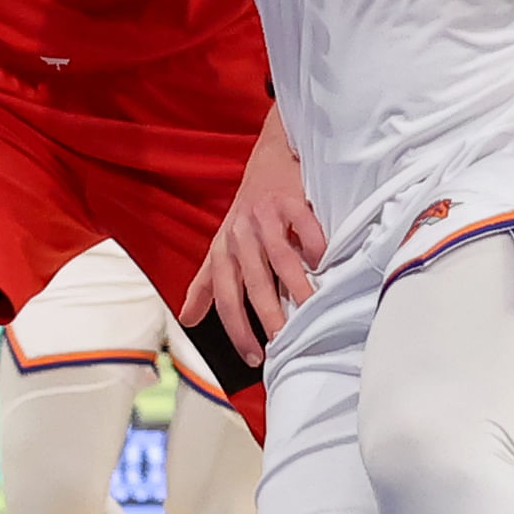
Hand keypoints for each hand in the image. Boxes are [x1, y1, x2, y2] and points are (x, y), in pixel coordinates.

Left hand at [183, 128, 323, 365]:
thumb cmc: (247, 210)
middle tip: (283, 343)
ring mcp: (265, 216)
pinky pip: (303, 225)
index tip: (253, 358)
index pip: (227, 297)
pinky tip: (325, 263)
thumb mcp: (221, 246)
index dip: (237, 329)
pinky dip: (315, 244)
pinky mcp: (290, 199)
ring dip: (296, 286)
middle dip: (267, 315)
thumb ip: (206, 285)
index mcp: (224, 250)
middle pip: (254, 282)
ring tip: (309, 311)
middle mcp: (241, 235)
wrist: (270, 156)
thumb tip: (187, 319)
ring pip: (280, 258)